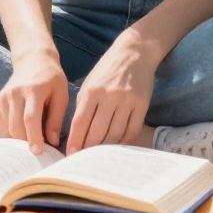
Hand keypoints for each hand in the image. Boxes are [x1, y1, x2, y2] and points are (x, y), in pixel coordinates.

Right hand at [0, 49, 69, 154]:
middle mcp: (15, 92)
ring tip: (31, 139)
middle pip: (15, 126)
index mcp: (34, 90)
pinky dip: (9, 135)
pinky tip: (21, 133)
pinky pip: (0, 126)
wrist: (33, 60)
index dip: (33, 137)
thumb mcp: (61, 95)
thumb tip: (52, 142)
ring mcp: (3, 97)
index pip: (30, 118)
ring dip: (18, 140)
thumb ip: (56, 119)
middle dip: (26, 143)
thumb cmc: (51, 80)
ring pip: (6, 129)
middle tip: (38, 149)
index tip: (38, 152)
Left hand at [65, 34, 158, 154]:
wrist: (134, 52)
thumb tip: (76, 133)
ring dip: (105, 148)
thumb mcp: (90, 82)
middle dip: (88, 148)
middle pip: (97, 132)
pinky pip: (131, 131)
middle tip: (83, 160)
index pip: (81, 122)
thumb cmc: (107, 69)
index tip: (70, 154)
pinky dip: (123, 142)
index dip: (75, 141)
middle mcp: (109, 96)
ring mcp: (127, 101)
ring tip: (98, 156)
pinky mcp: (142, 105)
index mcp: (92, 90)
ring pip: (114, 134)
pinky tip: (116, 146)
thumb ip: (83, 106)